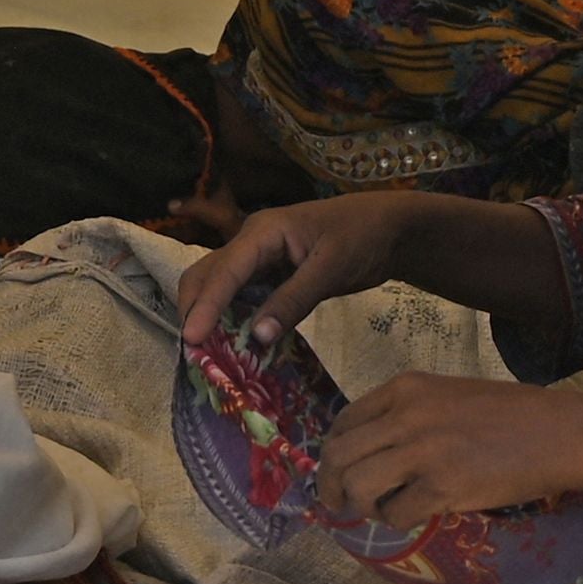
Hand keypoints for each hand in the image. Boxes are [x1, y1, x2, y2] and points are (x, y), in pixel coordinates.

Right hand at [177, 194, 423, 344]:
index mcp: (262, 231)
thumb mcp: (331, 268)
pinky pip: (242, 298)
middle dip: (196, 310)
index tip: (192, 340)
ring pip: (220, 288)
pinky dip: (234, 320)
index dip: (205, 306)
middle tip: (194, 353)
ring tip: (207, 355)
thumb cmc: (362, 236)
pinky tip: (235, 345)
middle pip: (208, 275)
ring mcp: (259, 260)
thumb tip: (255, 337)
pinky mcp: (271, 276)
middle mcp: (252, 243)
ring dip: (211, 317)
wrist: (390, 228)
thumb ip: (294, 300)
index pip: (224, 271)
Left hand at [308, 371, 582, 531]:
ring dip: (360, 506)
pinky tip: (413, 516)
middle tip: (339, 503)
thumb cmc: (511, 415)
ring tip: (377, 511)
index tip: (337, 472)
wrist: (559, 433)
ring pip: (358, 485)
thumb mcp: (449, 395)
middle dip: (331, 485)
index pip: (344, 422)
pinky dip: (397, 521)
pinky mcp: (443, 486)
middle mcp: (406, 415)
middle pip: (339, 455)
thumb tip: (371, 451)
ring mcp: (424, 451)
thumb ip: (408, 415)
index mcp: (405, 388)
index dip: (332, 453)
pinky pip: (395, 513)